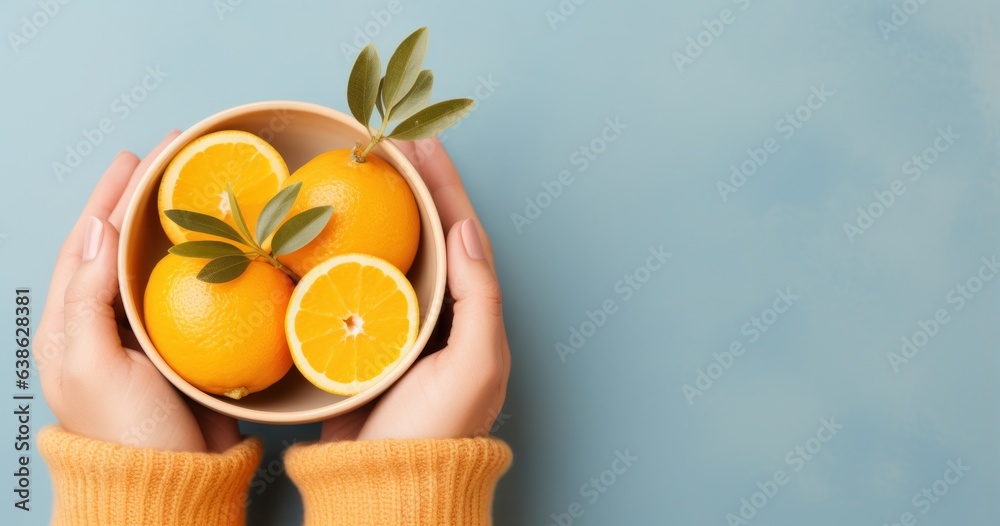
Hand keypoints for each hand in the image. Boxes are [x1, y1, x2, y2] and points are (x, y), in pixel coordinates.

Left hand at [35, 132, 240, 452]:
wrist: (172, 483)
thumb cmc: (124, 430)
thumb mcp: (92, 364)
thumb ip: (86, 298)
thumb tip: (96, 231)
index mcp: (70, 325)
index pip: (85, 243)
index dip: (107, 198)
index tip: (134, 159)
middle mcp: (105, 323)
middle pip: (121, 246)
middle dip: (140, 200)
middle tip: (169, 158)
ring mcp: (146, 335)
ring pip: (157, 265)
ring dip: (174, 226)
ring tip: (196, 189)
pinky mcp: (184, 348)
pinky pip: (193, 292)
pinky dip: (206, 263)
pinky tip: (225, 246)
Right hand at [321, 137, 510, 440]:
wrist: (385, 483)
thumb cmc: (438, 431)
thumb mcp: (476, 365)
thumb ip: (479, 298)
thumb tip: (465, 231)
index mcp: (471, 313)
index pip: (461, 233)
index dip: (445, 186)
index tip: (423, 143)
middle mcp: (439, 313)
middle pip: (427, 233)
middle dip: (413, 185)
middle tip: (388, 142)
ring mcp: (399, 324)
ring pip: (391, 251)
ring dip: (381, 209)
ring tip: (361, 169)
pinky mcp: (362, 339)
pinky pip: (355, 281)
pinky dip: (345, 250)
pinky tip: (325, 228)